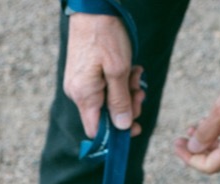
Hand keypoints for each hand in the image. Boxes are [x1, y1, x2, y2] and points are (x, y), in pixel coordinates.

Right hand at [64, 13, 145, 137]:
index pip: (96, 131)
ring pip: (106, 101)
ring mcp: (80, 83)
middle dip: (126, 108)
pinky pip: (103, 87)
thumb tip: (123, 127)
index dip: (115, 135)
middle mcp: (78, 93)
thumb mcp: (119, 69)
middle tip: (141, 93)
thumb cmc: (106, 35)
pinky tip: (130, 70)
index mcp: (84, 96)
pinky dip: (119, 82)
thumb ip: (120, 100)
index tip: (135, 127)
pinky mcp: (84, 74)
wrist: (92, 7)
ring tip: (137, 75)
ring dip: (126, 92)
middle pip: (103, 116)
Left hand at [174, 65, 219, 173]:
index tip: (177, 145)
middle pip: (217, 159)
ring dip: (208, 141)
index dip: (189, 159)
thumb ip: (206, 131)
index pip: (209, 166)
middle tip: (182, 137)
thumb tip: (193, 148)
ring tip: (194, 127)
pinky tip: (213, 122)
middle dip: (197, 150)